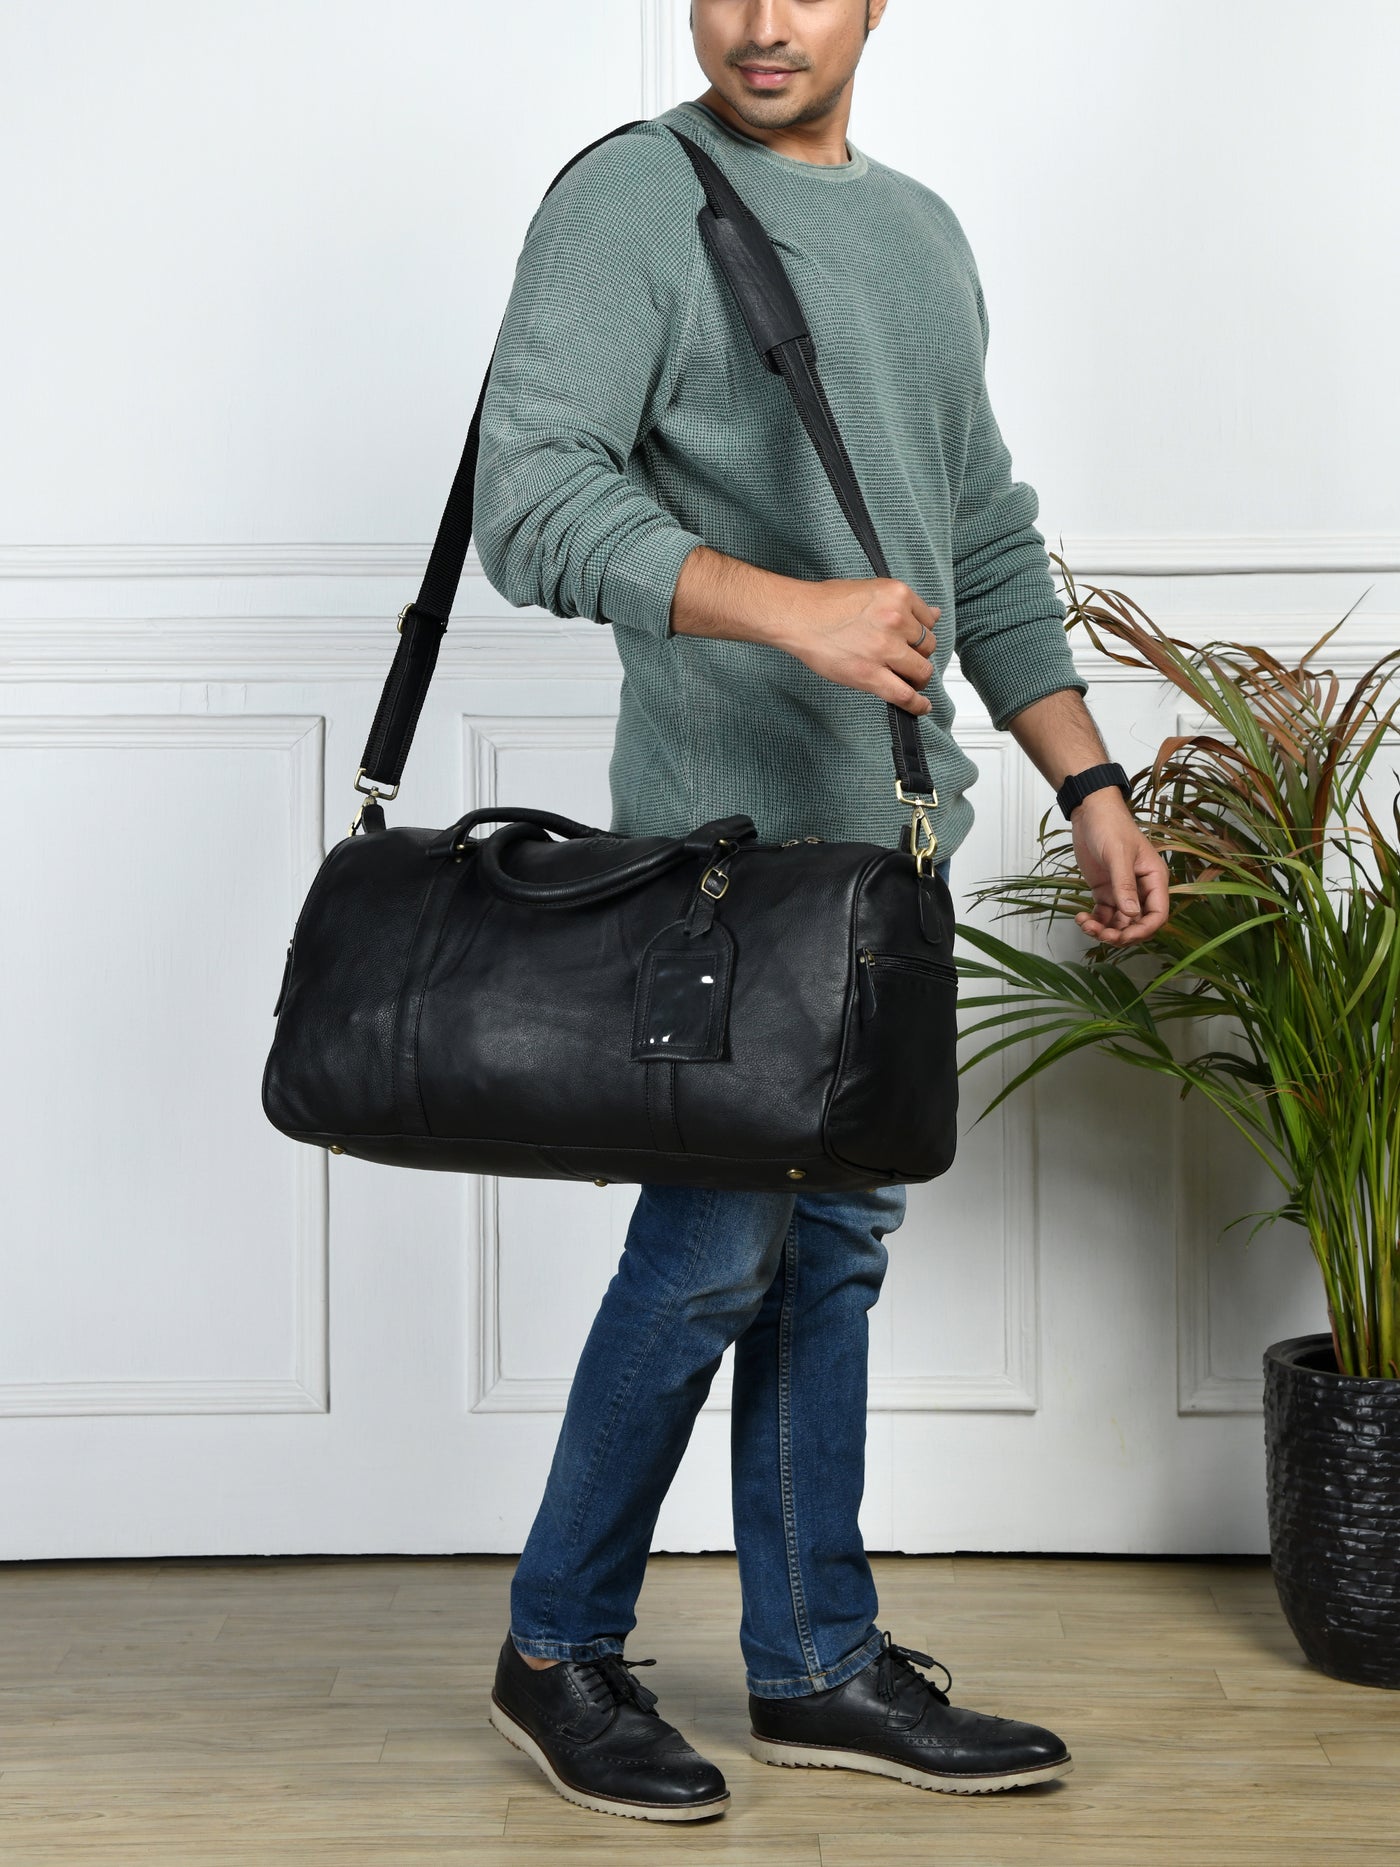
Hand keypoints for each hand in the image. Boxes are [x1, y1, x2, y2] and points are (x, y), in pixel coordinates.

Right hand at [775, 577, 938, 715]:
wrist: (798, 617)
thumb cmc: (826, 603)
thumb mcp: (871, 590)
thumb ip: (903, 604)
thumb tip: (934, 614)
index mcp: (898, 594)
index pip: (929, 620)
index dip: (921, 633)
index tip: (915, 642)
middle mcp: (896, 619)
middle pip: (928, 646)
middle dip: (919, 655)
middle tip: (906, 661)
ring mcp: (885, 648)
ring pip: (921, 670)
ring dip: (917, 678)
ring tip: (909, 680)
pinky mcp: (871, 673)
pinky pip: (905, 694)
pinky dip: (917, 704)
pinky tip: (921, 706)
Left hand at [1070, 791, 1170, 945]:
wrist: (1090, 811)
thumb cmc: (1110, 825)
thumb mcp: (1117, 854)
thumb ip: (1124, 885)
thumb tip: (1131, 914)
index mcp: (1154, 878)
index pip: (1158, 914)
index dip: (1144, 930)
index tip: (1124, 936)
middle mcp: (1141, 888)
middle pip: (1138, 923)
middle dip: (1121, 934)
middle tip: (1100, 934)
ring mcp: (1122, 891)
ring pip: (1119, 922)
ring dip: (1104, 930)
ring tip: (1086, 924)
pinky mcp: (1105, 891)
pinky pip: (1104, 914)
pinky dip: (1094, 921)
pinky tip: (1081, 918)